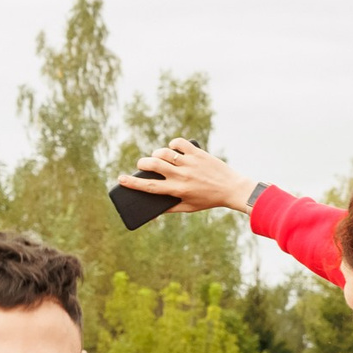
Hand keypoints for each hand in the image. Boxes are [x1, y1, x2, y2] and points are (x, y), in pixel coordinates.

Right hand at [122, 138, 254, 214]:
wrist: (231, 188)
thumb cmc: (208, 200)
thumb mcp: (188, 207)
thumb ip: (170, 207)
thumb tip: (154, 209)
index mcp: (177, 190)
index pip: (150, 186)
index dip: (132, 183)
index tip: (120, 179)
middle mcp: (182, 175)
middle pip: (153, 165)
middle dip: (142, 163)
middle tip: (141, 165)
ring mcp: (190, 162)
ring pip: (164, 152)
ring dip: (156, 153)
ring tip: (157, 157)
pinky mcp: (198, 153)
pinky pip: (180, 143)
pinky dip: (173, 144)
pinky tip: (172, 147)